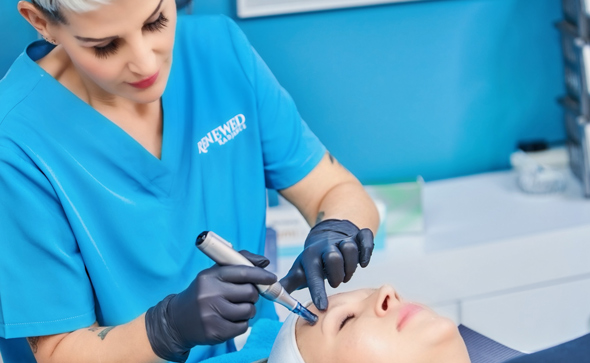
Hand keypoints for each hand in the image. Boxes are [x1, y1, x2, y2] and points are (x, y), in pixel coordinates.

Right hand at [145, 251, 276, 361]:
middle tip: (245, 296)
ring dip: (248, 310)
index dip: (261, 275)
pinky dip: (241, 323)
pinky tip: (229, 319)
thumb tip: (264, 262)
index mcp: (210, 276)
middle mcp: (209, 294)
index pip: (243, 272)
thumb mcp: (214, 273)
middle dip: (253, 294)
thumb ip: (239, 262)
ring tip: (235, 308)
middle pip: (250, 292)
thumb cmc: (203, 292)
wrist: (177, 320)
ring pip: (249, 310)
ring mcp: (211, 314)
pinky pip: (243, 326)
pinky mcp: (215, 332)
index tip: (272, 278)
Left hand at [279, 219, 373, 310]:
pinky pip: (366, 238)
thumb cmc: (314, 258)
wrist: (327, 232)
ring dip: (351, 266)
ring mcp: (343, 239)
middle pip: (333, 258)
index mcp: (311, 256)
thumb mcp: (300, 269)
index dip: (318, 291)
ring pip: (350, 249)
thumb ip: (288, 283)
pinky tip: (364, 261)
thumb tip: (272, 295)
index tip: (322, 307)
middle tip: (335, 281)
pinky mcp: (358, 235)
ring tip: (346, 272)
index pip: (314, 274)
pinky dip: (367, 250)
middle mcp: (327, 246)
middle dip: (337, 275)